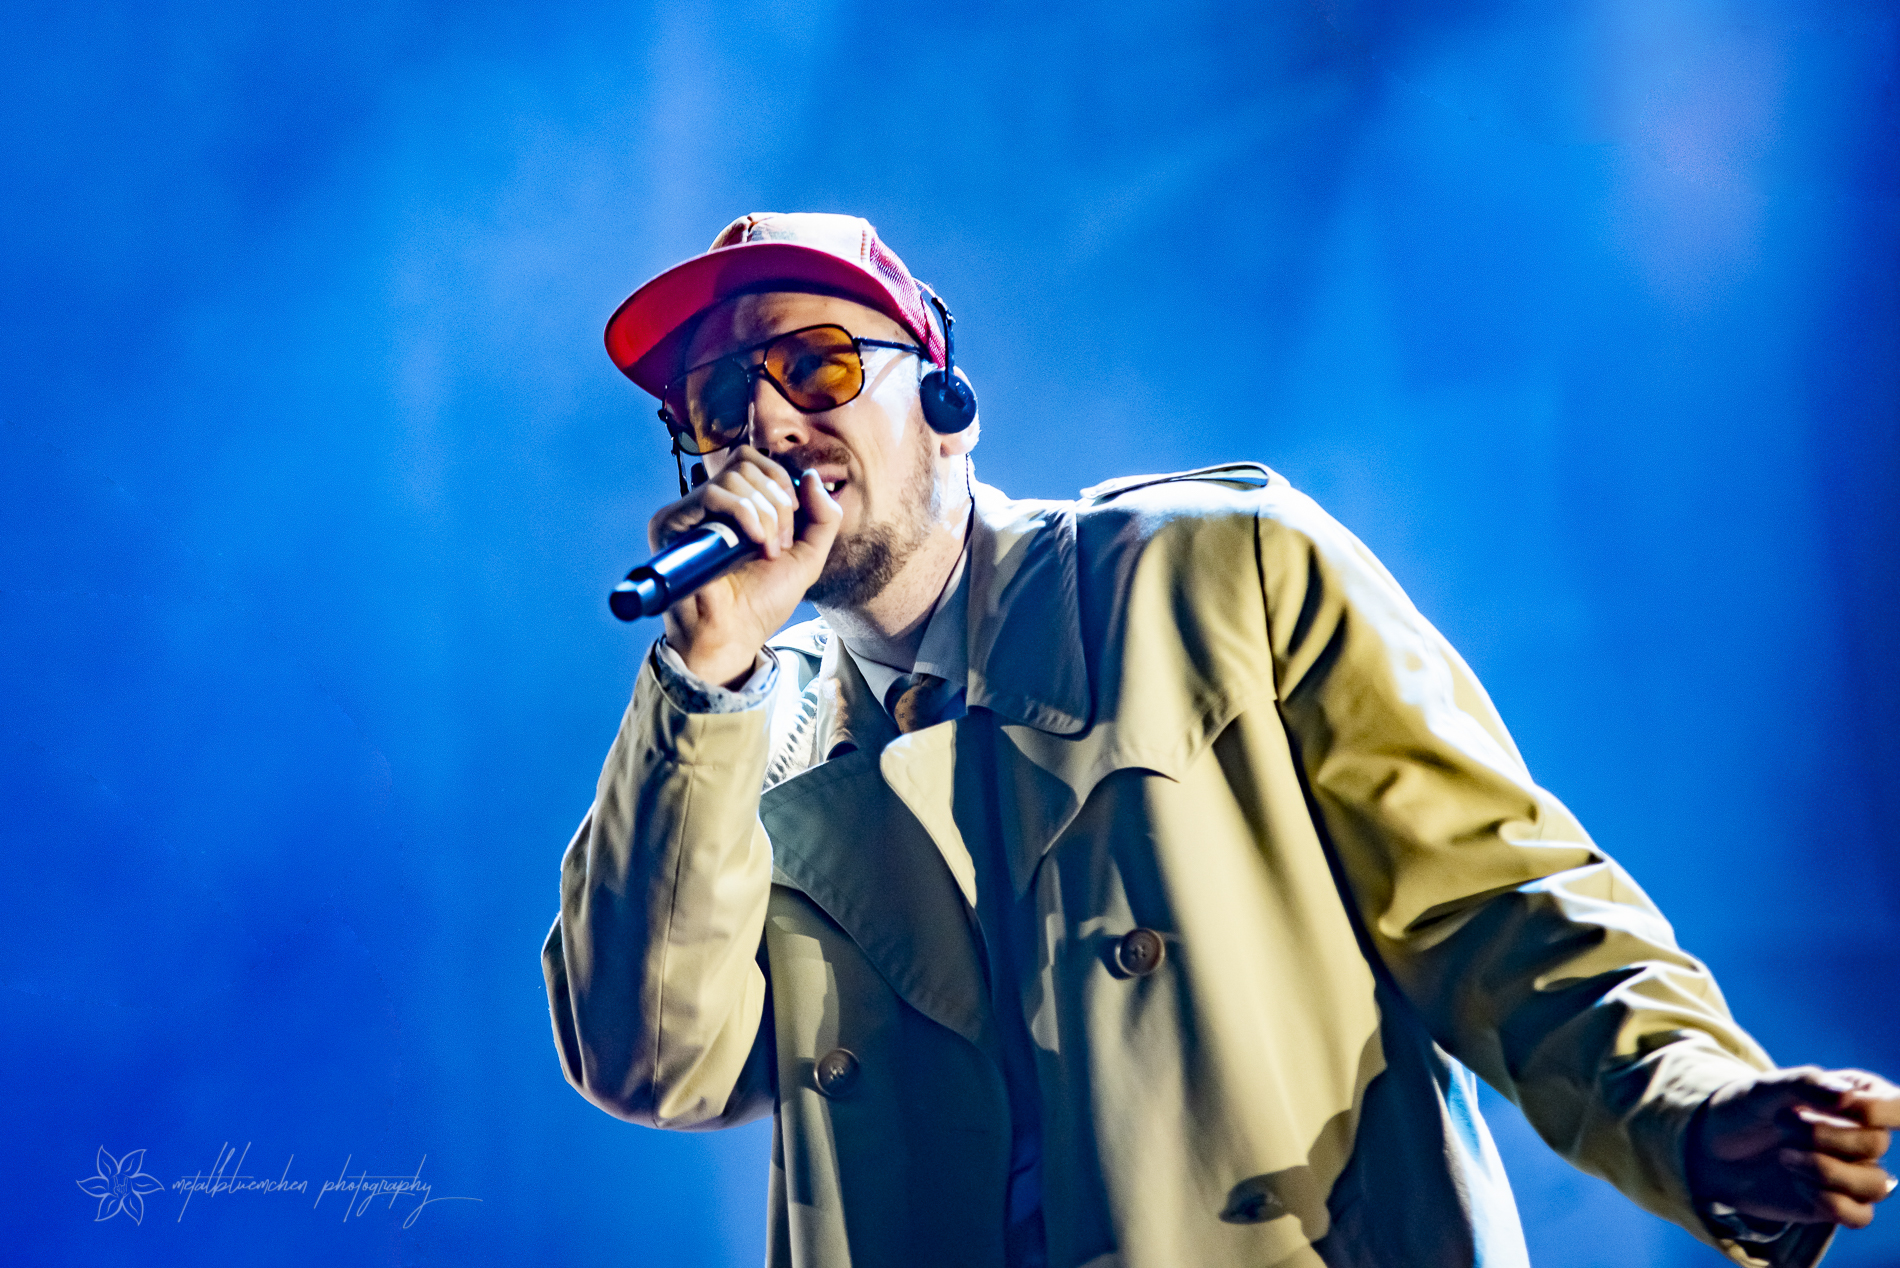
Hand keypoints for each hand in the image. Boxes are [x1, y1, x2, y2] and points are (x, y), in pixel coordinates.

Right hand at [647, 446, 840, 687]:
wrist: (735, 636)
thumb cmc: (762, 603)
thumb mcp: (807, 558)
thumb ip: (822, 518)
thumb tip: (810, 476)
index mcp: (732, 506)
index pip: (753, 461)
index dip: (780, 483)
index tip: (793, 526)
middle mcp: (705, 505)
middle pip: (745, 463)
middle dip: (778, 503)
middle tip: (781, 544)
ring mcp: (686, 512)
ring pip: (732, 477)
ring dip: (765, 514)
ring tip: (768, 551)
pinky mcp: (671, 523)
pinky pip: (713, 494)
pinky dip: (745, 513)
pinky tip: (755, 543)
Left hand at [1689, 1066, 1899, 1228]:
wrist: (1712, 1149)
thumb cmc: (1743, 1111)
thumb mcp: (1763, 1089)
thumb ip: (1804, 1085)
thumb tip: (1848, 1096)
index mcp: (1853, 1097)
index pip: (1894, 1104)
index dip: (1878, 1109)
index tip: (1841, 1105)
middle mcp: (1860, 1135)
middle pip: (1876, 1143)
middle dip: (1824, 1136)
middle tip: (1783, 1125)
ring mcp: (1851, 1172)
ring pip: (1875, 1184)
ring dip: (1825, 1171)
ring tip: (1784, 1156)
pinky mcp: (1837, 1204)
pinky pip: (1860, 1215)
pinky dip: (1830, 1203)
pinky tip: (1798, 1186)